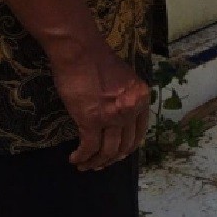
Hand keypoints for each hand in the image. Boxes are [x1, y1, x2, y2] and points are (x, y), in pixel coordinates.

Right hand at [51, 41, 150, 169]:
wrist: (80, 50)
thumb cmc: (97, 60)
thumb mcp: (124, 80)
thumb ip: (126, 98)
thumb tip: (119, 114)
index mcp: (141, 99)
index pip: (139, 132)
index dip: (128, 148)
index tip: (118, 155)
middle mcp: (131, 110)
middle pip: (125, 145)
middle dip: (112, 159)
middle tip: (101, 164)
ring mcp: (112, 116)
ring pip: (108, 150)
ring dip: (96, 162)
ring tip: (85, 166)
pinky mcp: (91, 119)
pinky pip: (89, 147)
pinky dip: (82, 156)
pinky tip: (75, 159)